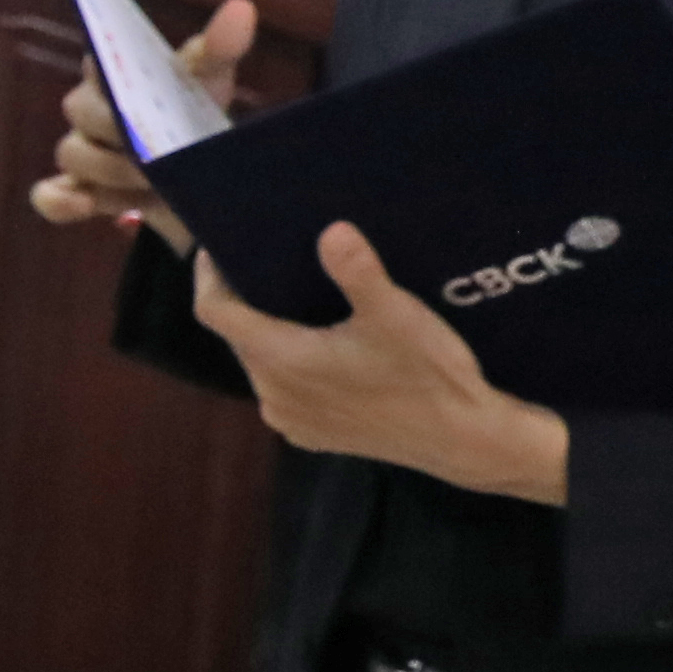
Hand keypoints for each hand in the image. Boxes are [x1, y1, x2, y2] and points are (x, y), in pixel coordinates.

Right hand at [32, 0, 254, 239]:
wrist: (200, 173)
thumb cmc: (197, 112)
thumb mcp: (211, 79)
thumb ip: (220, 46)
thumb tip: (240, 7)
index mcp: (114, 73)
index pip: (96, 61)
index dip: (104, 70)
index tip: (124, 80)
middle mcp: (89, 110)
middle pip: (80, 111)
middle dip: (116, 130)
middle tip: (154, 148)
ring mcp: (81, 152)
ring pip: (71, 154)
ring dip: (107, 169)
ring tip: (148, 181)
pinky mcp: (78, 192)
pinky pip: (48, 196)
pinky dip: (58, 201)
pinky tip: (84, 203)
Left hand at [191, 221, 571, 500]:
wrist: (463, 440)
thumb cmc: (429, 375)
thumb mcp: (396, 315)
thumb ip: (359, 272)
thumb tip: (332, 231)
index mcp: (279, 361)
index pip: (214, 312)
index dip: (209, 276)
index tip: (218, 247)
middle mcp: (272, 395)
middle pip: (238, 337)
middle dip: (245, 301)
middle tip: (265, 263)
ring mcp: (290, 420)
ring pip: (260, 364)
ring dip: (269, 334)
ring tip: (293, 299)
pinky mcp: (312, 434)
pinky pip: (283, 390)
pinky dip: (289, 364)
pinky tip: (320, 345)